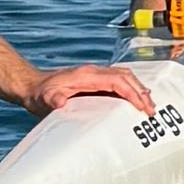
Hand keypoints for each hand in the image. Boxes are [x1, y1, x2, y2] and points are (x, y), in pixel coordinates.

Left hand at [29, 62, 155, 115]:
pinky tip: (136, 102)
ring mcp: (96, 75)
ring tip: (148, 107)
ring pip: (125, 77)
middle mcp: (94, 72)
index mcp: (86, 75)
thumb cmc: (39, 94)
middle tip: (151, 111)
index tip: (142, 108)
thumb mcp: (43, 99)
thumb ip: (52, 100)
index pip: (117, 81)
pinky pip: (119, 82)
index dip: (132, 93)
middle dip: (141, 92)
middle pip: (126, 76)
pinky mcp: (96, 82)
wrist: (32, 86)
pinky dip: (131, 90)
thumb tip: (61, 102)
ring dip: (139, 90)